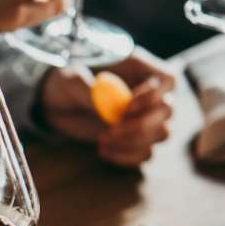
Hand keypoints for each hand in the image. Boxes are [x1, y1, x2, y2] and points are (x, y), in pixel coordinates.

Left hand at [40, 49, 176, 166]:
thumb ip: (87, 88)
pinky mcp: (136, 139)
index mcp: (140, 68)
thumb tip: (106, 106)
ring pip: (162, 135)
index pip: (168, 80)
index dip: (153, 96)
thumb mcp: (70, 80)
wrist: (56, 104)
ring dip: (133, 142)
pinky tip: (102, 150)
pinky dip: (126, 157)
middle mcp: (149, 93)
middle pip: (168, 111)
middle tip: (110, 130)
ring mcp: (145, 117)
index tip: (126, 107)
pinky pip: (146, 153)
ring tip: (102, 139)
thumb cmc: (66, 82)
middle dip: (140, 125)